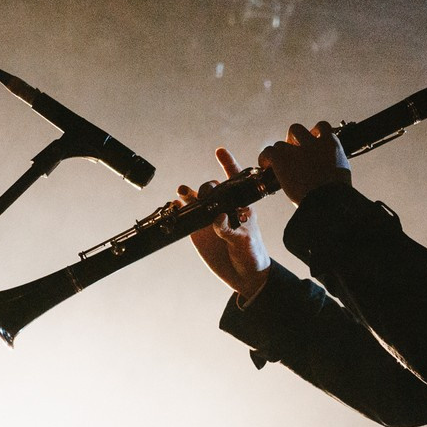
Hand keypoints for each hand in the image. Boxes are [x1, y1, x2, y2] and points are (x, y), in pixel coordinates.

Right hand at [178, 148, 271, 301]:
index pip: (235, 180)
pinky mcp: (196, 231)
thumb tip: (217, 219)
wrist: (243, 275)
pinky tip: (174, 205)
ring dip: (188, 193)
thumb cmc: (252, 254)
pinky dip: (178, 209)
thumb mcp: (245, 241)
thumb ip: (231, 229)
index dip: (228, 164)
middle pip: (211, 188)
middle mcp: (223, 207)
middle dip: (206, 187)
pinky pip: (184, 215)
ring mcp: (207, 218)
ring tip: (182, 192)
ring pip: (195, 199)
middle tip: (205, 196)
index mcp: (240, 205)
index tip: (220, 151)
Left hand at [259, 122, 349, 204]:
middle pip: (296, 129)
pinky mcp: (281, 158)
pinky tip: (266, 166)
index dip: (314, 132)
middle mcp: (313, 143)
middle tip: (292, 154)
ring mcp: (296, 150)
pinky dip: (265, 158)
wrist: (329, 200)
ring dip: (279, 154)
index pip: (322, 127)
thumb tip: (324, 175)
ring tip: (279, 166)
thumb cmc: (338, 194)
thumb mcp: (340, 175)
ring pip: (280, 143)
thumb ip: (331, 167)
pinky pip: (268, 152)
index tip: (312, 141)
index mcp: (331, 145)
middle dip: (292, 140)